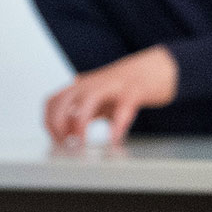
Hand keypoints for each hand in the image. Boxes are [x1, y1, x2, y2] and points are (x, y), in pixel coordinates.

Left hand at [43, 45, 177, 144]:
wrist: (161, 66)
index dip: (50, 123)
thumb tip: (68, 134)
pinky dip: (116, 125)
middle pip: (63, 99)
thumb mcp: (102, 98)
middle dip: (58, 124)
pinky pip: (123, 106)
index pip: (53, 101)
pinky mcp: (136, 89)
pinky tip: (115, 139)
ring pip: (87, 100)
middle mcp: (95, 83)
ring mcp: (115, 84)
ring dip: (79, 124)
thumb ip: (85, 112)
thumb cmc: (129, 85)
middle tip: (66, 145)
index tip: (57, 141)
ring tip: (83, 145)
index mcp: (84, 86)